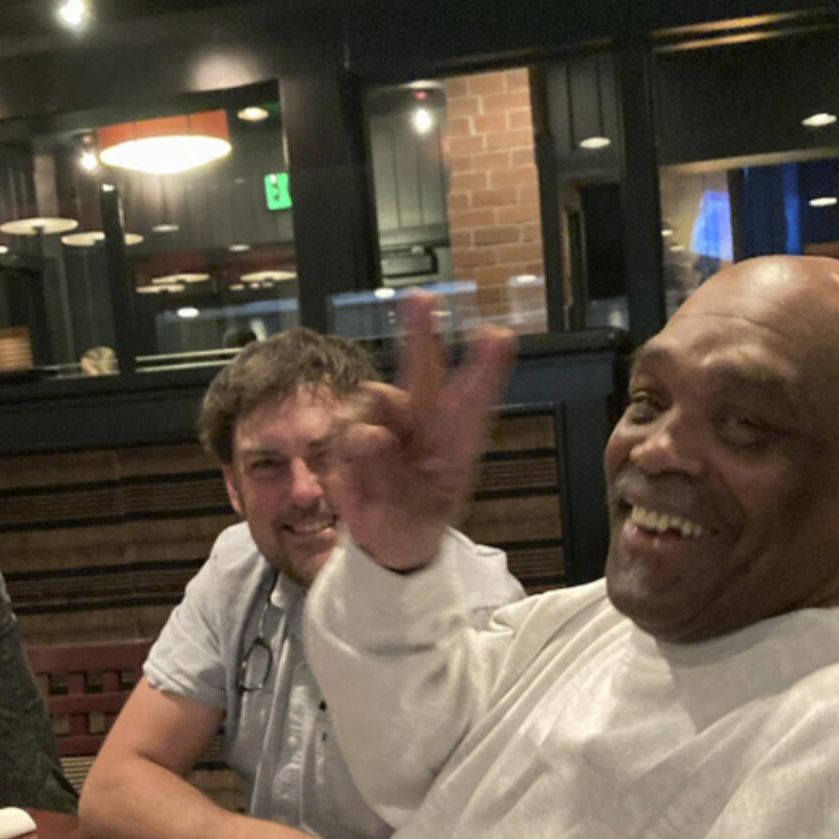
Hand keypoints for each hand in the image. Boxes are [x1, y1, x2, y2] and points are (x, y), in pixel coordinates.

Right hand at [325, 290, 515, 570]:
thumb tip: (369, 433)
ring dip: (367, 438)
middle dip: (421, 331)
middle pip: (424, 368)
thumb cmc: (418, 517)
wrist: (387, 539)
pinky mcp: (352, 428)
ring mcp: (386, 418)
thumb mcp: (419, 512)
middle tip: (422, 299)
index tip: (498, 336)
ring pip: (371, 400)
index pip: (476, 395)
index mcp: (457, 435)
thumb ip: (393, 474)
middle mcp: (423, 416)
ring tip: (376, 480)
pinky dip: (344, 456)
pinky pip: (341, 428)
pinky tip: (356, 479)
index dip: (487, 366)